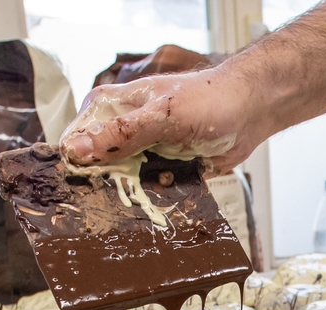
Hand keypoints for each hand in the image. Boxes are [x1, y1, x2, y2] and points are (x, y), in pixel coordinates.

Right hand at [59, 61, 262, 172]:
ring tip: (155, 185)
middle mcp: (122, 130)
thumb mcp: (161, 116)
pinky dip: (160, 193)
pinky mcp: (164, 167)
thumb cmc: (209, 100)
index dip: (78, 165)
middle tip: (124, 191)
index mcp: (110, 107)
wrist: (249, 111)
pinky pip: (152, 189)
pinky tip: (171, 187)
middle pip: (98, 167)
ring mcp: (143, 150)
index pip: (76, 140)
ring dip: (138, 191)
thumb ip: (121, 134)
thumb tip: (77, 150)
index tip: (84, 184)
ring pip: (125, 182)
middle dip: (111, 183)